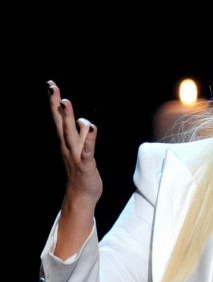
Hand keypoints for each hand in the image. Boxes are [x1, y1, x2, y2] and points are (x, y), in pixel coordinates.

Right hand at [47, 80, 101, 205]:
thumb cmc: (81, 171)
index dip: (54, 102)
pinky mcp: (86, 164)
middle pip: (61, 122)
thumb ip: (79, 135)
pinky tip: (92, 128)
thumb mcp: (78, 150)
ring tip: (66, 101)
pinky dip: (89, 139)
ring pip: (72, 133)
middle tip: (52, 87)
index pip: (58, 119)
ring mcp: (76, 155)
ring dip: (68, 118)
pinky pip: (87, 149)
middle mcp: (68, 146)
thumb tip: (81, 120)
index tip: (51, 85)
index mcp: (66, 142)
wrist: (81, 196)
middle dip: (57, 104)